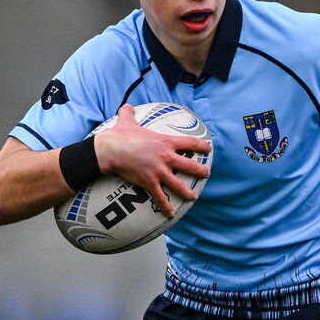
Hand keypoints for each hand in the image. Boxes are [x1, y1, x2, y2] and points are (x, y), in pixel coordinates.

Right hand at [94, 104, 211, 216]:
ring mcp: (159, 171)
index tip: (208, 148)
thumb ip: (129, 113)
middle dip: (201, 171)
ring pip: (179, 185)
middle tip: (207, 174)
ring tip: (194, 197)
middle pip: (190, 166)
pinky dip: (166, 207)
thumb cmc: (120, 135)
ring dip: (188, 192)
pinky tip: (171, 214)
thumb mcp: (126, 120)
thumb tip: (127, 106)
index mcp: (165, 142)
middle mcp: (166, 157)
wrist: (110, 150)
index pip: (189, 143)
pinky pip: (160, 197)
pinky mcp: (150, 182)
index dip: (201, 146)